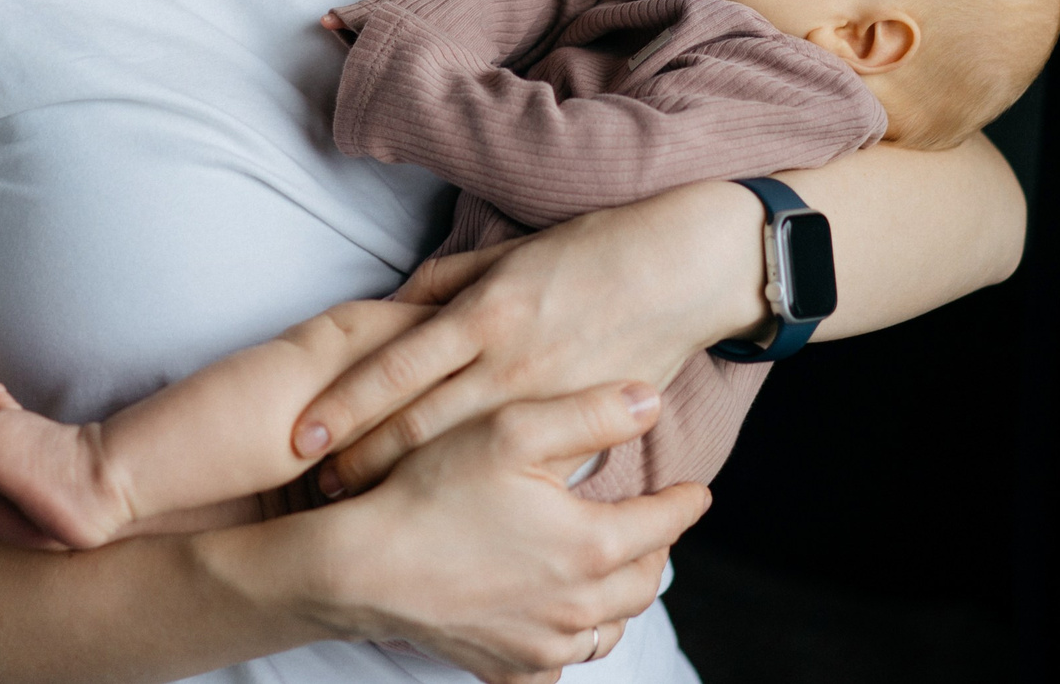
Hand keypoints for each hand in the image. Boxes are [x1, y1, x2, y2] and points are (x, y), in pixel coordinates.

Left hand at [292, 180, 765, 493]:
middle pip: (418, 422)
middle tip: (317, 489)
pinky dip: (484, 489)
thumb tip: (390, 310)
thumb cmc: (591, 250)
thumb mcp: (507, 252)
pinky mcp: (583, 424)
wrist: (683, 267)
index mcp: (484, 309)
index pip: (395, 366)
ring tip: (362, 507)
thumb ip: (444, 284)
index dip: (344, 405)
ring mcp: (548, 397)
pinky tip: (451, 510)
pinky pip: (527, 466)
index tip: (301, 437)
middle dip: (363, 461)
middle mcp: (510, 359)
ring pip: (463, 452)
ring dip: (408, 481)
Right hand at [295, 380, 710, 682]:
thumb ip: (590, 413)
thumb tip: (651, 403)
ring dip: (616, 598)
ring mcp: (542, 645)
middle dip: (654, 549)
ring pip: (607, 628)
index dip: (684, 501)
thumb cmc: (432, 489)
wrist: (363, 565)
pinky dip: (568, 644)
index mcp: (591, 545)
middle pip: (644, 582)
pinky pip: (558, 668)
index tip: (696, 490)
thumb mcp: (511, 428)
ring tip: (607, 567)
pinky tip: (555, 621)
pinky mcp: (506, 668)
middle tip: (650, 525)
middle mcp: (578, 606)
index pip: (664, 523)